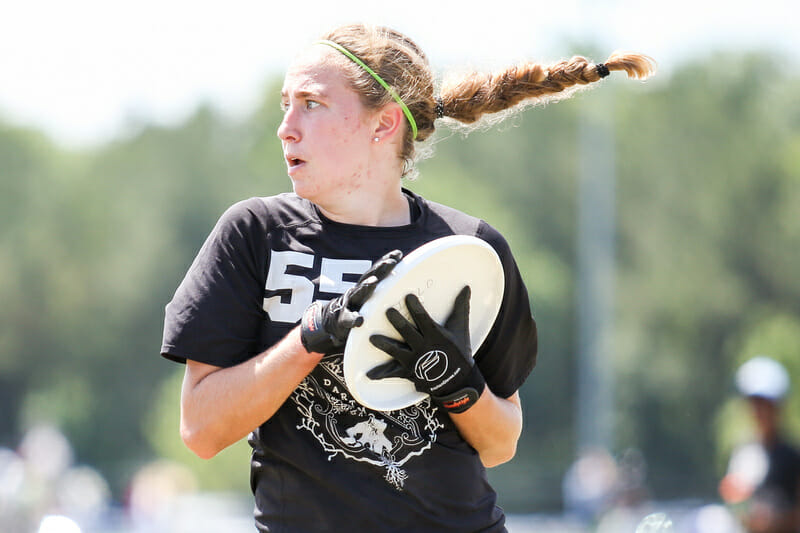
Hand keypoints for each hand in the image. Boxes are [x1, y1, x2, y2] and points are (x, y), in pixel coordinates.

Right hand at [300, 250, 402, 354]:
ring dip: (366, 287)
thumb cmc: (359, 308)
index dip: (386, 261)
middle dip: (380, 269)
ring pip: (358, 293)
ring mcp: (349, 304)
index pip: (377, 271)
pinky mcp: (343, 319)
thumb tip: (402, 274)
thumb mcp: (371, 296)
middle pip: (369, 277)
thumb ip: (384, 286)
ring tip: (374, 281)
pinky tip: (359, 320)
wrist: (335, 322)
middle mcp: (358, 292)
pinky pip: (348, 319)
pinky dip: (353, 319)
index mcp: (366, 286)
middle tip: (391, 263)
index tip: (398, 254)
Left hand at [367, 286, 485, 412]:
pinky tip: (368, 374)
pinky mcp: (408, 372)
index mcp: (435, 335)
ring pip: (397, 351)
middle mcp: (423, 347)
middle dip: (398, 322)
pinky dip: (380, 374)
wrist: (458, 381)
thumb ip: (460, 307)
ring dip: (384, 345)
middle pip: (408, 333)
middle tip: (388, 311)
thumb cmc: (458, 351)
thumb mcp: (460, 328)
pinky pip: (393, 373)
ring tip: (372, 338)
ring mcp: (414, 361)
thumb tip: (466, 287)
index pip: (424, 319)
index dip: (416, 308)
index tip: (408, 296)